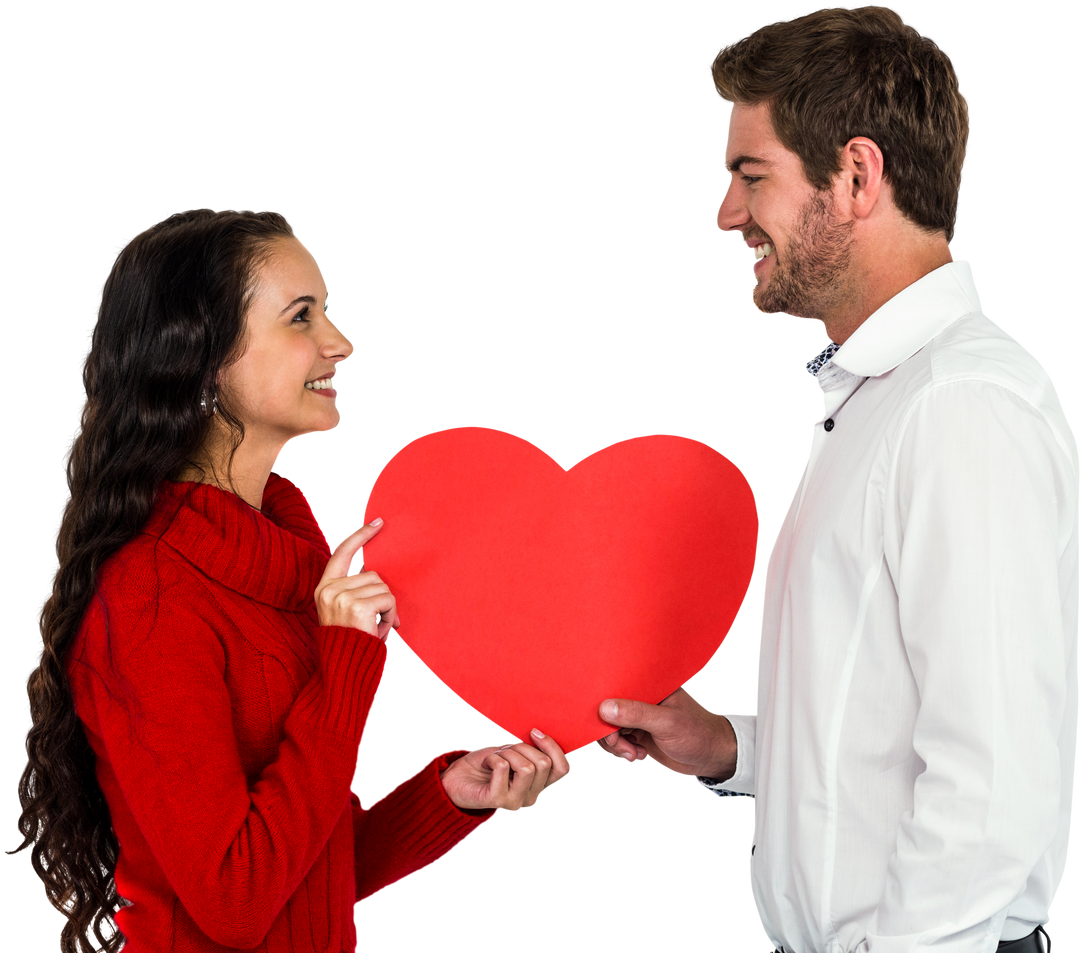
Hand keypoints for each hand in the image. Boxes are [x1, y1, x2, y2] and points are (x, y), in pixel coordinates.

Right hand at [314, 518, 400, 639]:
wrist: (343, 670)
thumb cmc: (350, 643)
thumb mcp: (347, 611)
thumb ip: (357, 590)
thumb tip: (377, 575)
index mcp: (325, 587)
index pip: (342, 552)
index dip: (360, 535)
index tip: (378, 522)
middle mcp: (330, 589)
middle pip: (373, 575)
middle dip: (382, 597)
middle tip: (377, 621)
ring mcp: (342, 597)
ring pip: (383, 587)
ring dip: (387, 609)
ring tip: (376, 628)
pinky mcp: (357, 606)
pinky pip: (388, 599)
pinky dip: (391, 616)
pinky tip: (381, 630)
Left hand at [440, 729, 571, 812]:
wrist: (456, 778)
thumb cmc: (487, 763)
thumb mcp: (514, 752)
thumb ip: (532, 751)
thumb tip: (541, 734)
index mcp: (539, 785)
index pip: (563, 769)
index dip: (553, 747)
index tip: (534, 732)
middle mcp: (531, 798)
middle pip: (543, 764)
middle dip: (522, 747)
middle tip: (506, 750)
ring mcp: (516, 802)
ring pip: (526, 767)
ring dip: (508, 753)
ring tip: (496, 758)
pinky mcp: (498, 801)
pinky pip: (503, 767)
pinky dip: (493, 757)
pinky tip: (486, 763)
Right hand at [595, 688, 736, 779]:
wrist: (711, 758)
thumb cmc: (697, 733)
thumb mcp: (667, 722)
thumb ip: (637, 714)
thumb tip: (604, 708)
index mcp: (650, 683)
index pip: (617, 685)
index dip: (604, 702)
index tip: (602, 722)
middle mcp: (641, 697)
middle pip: (608, 709)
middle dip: (609, 731)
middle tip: (620, 746)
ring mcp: (639, 716)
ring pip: (609, 727)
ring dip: (616, 744)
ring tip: (634, 754)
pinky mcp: (638, 732)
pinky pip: (617, 739)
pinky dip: (621, 751)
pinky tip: (638, 755)